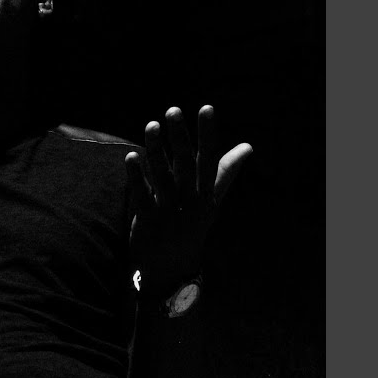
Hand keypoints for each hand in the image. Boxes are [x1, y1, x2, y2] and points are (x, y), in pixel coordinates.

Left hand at [125, 106, 251, 295]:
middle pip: (185, 164)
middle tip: (173, 111)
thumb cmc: (192, 227)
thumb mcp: (212, 201)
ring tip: (151, 125)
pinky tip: (130, 156)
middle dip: (180, 137)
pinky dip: (136, 176)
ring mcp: (168, 211)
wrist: (172, 270)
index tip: (206, 108)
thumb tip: (247, 147)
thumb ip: (225, 172)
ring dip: (156, 150)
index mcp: (206, 194)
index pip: (210, 159)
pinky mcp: (147, 221)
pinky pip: (141, 195)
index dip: (208, 134)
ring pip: (162, 176)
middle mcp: (190, 201)